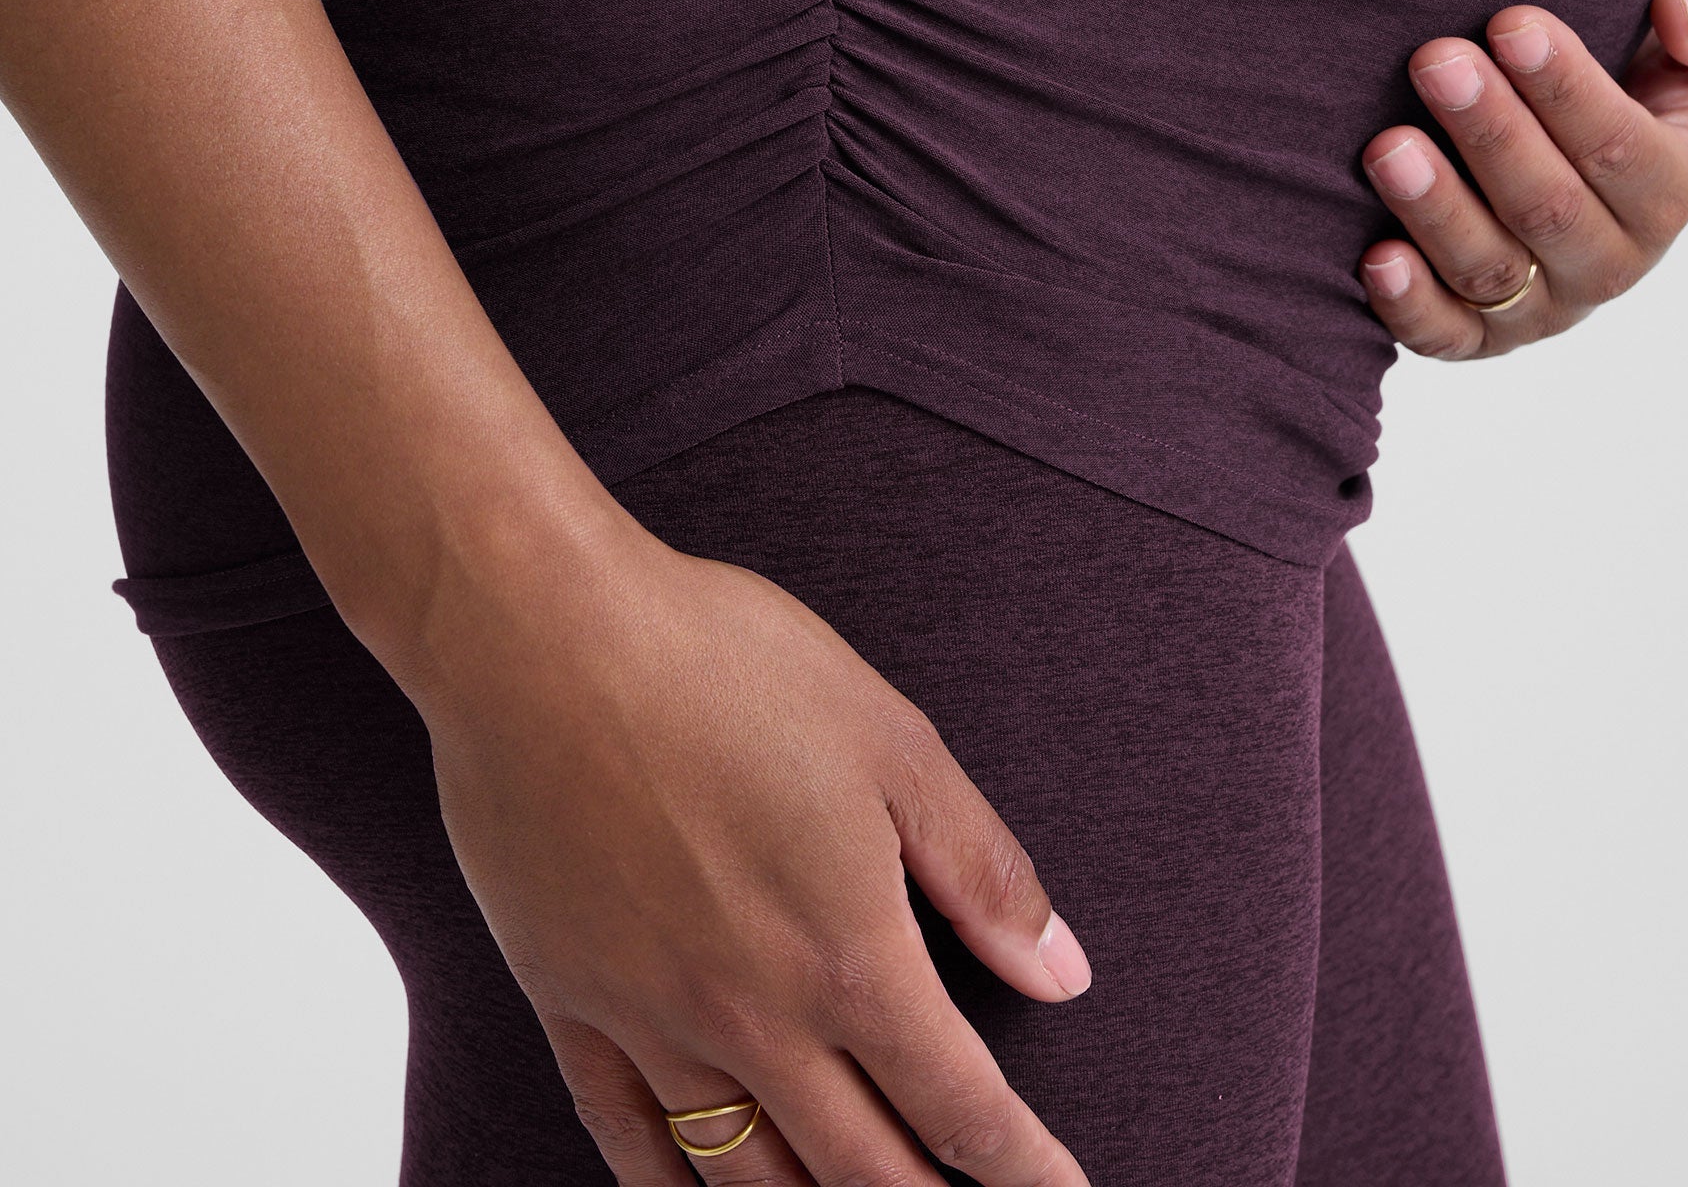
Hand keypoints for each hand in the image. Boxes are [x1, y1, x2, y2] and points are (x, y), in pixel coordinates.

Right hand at [415, 506, 1093, 1185]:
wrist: (543, 636)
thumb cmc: (722, 664)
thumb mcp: (892, 743)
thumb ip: (981, 872)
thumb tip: (1063, 971)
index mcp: (850, 957)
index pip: (959, 1108)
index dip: (1022, 1168)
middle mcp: (756, 1018)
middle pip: (864, 1171)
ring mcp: (652, 1021)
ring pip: (747, 1180)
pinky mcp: (568, 1002)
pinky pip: (626, 1140)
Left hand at [1356, 0, 1687, 359]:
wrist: (1576, 150)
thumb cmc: (1645, 92)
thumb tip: (1682, 10)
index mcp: (1671, 193)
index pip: (1623, 150)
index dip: (1568, 90)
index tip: (1513, 24)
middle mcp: (1609, 262)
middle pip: (1549, 208)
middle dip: (1492, 132)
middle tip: (1437, 60)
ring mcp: (1542, 304)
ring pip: (1490, 269)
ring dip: (1438, 209)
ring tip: (1390, 145)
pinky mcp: (1478, 334)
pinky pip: (1446, 336)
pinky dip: (1411, 306)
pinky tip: (1377, 258)